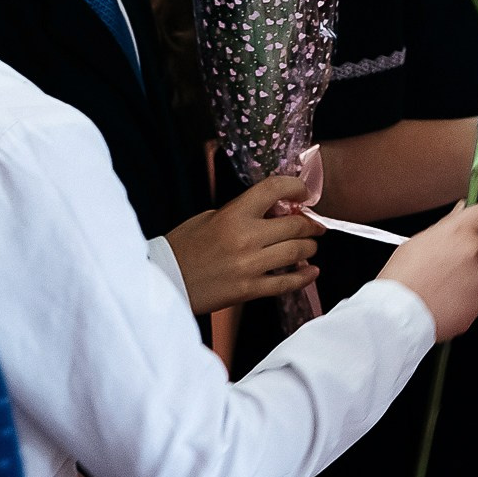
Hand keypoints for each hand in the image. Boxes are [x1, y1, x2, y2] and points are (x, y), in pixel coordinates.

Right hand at [164, 174, 320, 314]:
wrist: (164, 281)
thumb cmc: (183, 247)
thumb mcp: (208, 217)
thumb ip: (241, 212)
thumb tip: (273, 211)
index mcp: (233, 214)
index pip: (274, 189)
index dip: (296, 186)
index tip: (304, 192)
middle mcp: (245, 237)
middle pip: (295, 225)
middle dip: (310, 225)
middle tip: (314, 226)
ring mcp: (249, 265)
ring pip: (296, 252)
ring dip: (309, 248)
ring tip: (310, 247)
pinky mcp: (248, 290)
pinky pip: (286, 283)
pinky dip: (303, 277)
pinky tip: (311, 272)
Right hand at [380, 199, 477, 340]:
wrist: (397, 316)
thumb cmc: (400, 279)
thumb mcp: (417, 242)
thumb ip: (446, 226)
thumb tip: (461, 211)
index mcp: (458, 232)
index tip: (477, 226)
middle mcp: (473, 253)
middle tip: (459, 259)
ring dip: (470, 276)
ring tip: (442, 286)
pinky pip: (477, 295)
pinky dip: (465, 298)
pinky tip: (444, 301)